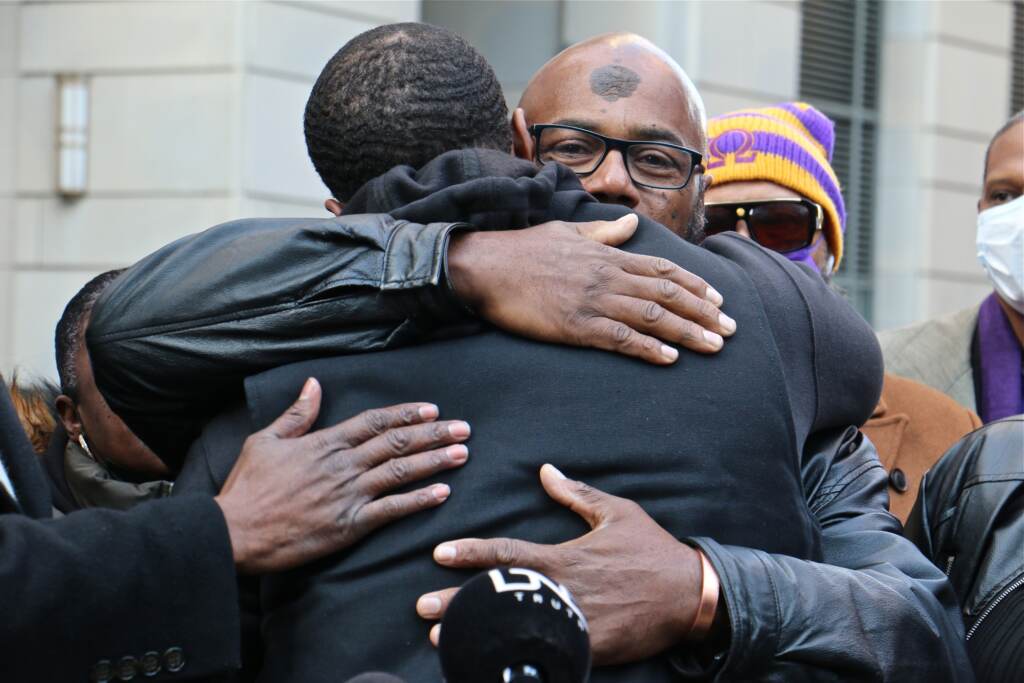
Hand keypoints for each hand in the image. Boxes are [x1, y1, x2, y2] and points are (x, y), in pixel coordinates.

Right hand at [215, 378, 469, 573]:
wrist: (235, 530)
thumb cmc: (248, 487)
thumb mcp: (267, 440)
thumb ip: (297, 413)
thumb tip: (314, 383)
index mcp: (326, 442)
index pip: (376, 421)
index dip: (407, 414)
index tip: (432, 409)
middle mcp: (343, 464)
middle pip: (398, 443)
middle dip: (434, 433)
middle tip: (463, 428)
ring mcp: (349, 494)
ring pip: (401, 472)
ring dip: (435, 461)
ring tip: (462, 453)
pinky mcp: (349, 524)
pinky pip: (392, 510)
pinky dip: (419, 500)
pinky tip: (442, 492)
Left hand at [415, 465, 704, 664]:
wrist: (690, 596)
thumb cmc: (651, 550)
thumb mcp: (617, 512)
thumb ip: (578, 494)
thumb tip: (546, 471)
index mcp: (564, 556)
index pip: (507, 552)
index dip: (470, 552)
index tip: (439, 553)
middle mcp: (562, 590)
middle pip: (499, 595)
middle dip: (457, 601)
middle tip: (421, 607)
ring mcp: (574, 623)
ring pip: (515, 628)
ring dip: (476, 632)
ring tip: (441, 638)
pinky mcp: (588, 650)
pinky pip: (545, 653)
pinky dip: (515, 658)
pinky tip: (489, 664)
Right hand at [446, 215, 735, 364]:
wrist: (485, 266)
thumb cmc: (522, 249)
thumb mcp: (567, 231)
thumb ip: (603, 233)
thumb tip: (630, 223)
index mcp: (607, 255)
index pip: (663, 269)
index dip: (695, 285)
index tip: (719, 300)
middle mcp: (607, 276)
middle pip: (667, 294)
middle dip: (703, 312)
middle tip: (731, 330)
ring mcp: (593, 301)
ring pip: (652, 317)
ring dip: (687, 333)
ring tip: (714, 346)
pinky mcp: (575, 326)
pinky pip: (620, 338)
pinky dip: (648, 348)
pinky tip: (669, 359)